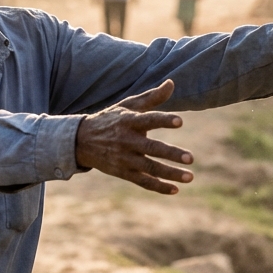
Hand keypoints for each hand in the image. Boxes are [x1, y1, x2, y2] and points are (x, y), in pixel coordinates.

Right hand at [75, 80, 194, 194]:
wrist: (81, 141)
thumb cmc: (111, 119)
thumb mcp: (128, 105)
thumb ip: (152, 97)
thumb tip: (172, 83)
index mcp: (129, 121)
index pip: (148, 120)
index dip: (163, 120)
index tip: (180, 121)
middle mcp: (127, 140)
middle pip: (151, 148)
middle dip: (171, 154)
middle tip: (191, 158)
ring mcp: (124, 158)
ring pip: (149, 167)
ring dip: (170, 173)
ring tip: (190, 177)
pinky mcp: (123, 172)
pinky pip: (142, 181)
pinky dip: (158, 186)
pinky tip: (175, 189)